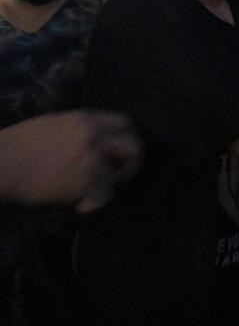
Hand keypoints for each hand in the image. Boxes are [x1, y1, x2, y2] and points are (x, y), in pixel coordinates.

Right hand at [0, 110, 141, 212]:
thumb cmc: (17, 145)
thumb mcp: (52, 124)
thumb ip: (78, 129)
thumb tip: (95, 139)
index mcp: (86, 119)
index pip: (125, 122)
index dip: (128, 138)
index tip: (122, 152)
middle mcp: (94, 135)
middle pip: (134, 147)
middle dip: (130, 164)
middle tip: (118, 176)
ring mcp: (92, 158)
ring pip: (117, 177)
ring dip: (105, 188)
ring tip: (87, 193)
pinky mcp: (86, 181)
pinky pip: (103, 197)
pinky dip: (92, 205)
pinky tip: (78, 206)